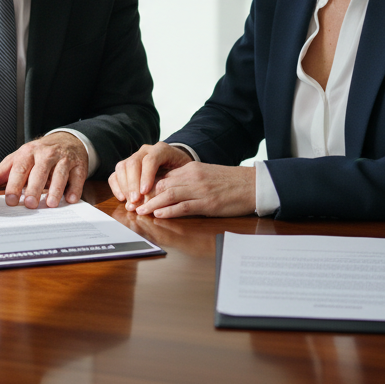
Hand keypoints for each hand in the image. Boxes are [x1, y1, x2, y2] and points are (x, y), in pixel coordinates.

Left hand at [0, 132, 88, 207]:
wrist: (66, 140)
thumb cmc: (38, 154)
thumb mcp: (17, 160)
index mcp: (28, 153)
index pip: (20, 169)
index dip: (15, 185)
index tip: (11, 199)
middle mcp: (45, 154)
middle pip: (39, 171)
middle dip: (35, 188)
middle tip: (30, 204)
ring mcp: (63, 159)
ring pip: (59, 174)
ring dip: (55, 189)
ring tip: (50, 204)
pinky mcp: (78, 165)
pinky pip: (77, 176)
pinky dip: (75, 188)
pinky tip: (71, 199)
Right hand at [108, 142, 192, 209]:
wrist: (177, 164)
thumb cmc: (181, 170)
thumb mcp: (184, 173)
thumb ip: (174, 181)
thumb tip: (163, 198)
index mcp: (161, 150)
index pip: (150, 159)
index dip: (146, 175)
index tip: (145, 191)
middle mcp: (145, 151)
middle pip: (133, 162)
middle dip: (133, 183)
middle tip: (135, 200)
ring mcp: (134, 157)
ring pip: (122, 167)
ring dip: (124, 186)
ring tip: (130, 201)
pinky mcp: (126, 167)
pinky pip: (115, 174)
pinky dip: (116, 186)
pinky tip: (122, 198)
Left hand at [132, 162, 255, 217]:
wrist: (253, 185)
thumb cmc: (230, 183)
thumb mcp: (206, 176)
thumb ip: (188, 180)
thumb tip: (169, 190)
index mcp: (191, 169)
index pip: (163, 177)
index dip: (147, 187)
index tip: (135, 196)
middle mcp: (193, 177)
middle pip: (162, 185)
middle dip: (144, 196)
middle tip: (132, 205)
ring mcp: (200, 189)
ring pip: (169, 194)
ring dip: (152, 204)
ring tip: (140, 211)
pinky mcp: (208, 202)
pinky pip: (184, 206)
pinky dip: (170, 210)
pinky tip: (159, 214)